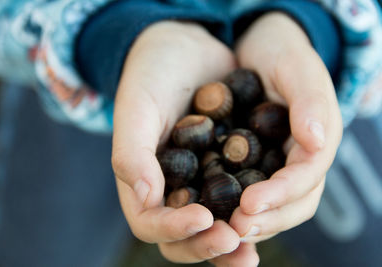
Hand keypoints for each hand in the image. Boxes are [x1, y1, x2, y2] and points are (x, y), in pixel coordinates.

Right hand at [111, 21, 258, 265]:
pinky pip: (240, 199)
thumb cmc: (152, 74)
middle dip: (205, 244)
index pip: (150, 222)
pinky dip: (255, 213)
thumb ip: (131, 152)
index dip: (173, 229)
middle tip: (231, 238)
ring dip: (233, 240)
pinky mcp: (228, 170)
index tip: (200, 218)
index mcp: (143, 181)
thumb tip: (145, 197)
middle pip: (183, 238)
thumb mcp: (136, 107)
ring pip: (214, 227)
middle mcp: (171, 190)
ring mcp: (201, 183)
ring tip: (252, 243)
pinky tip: (273, 212)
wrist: (186, 48)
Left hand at [229, 12, 342, 243]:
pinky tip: (208, 215)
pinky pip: (245, 192)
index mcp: (317, 141)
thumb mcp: (297, 68)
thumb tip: (317, 142)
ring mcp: (275, 165)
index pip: (306, 178)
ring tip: (220, 231)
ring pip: (271, 207)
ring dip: (249, 223)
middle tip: (234, 230)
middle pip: (292, 204)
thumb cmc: (280, 52)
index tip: (250, 204)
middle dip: (266, 220)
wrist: (259, 47)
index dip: (281, 194)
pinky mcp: (251, 164)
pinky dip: (231, 209)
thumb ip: (310, 102)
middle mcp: (298, 160)